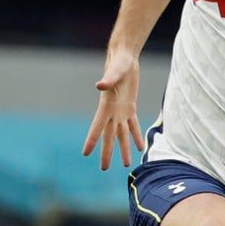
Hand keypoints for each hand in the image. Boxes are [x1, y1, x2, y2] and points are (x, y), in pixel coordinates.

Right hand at [83, 52, 143, 169]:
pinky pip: (133, 125)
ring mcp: (121, 111)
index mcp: (106, 105)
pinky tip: (140, 147)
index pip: (97, 126)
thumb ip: (108, 79)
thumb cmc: (118, 63)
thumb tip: (100, 85)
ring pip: (122, 134)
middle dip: (106, 152)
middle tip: (103, 168)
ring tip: (126, 164)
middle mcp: (112, 112)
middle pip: (109, 136)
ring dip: (124, 149)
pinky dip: (136, 136)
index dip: (91, 140)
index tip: (85, 153)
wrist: (124, 57)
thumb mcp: (115, 71)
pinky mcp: (130, 107)